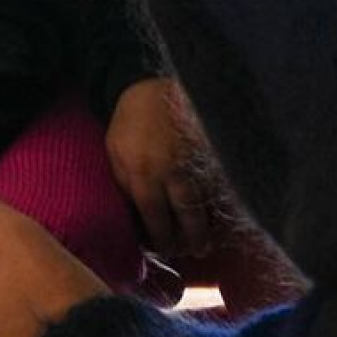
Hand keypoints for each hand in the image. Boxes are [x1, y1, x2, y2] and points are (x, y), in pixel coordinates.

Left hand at [105, 77, 222, 263]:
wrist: (153, 85)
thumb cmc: (130, 123)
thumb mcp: (114, 154)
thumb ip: (124, 186)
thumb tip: (135, 219)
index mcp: (143, 175)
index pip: (156, 221)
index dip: (162, 240)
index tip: (166, 251)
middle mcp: (172, 172)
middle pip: (187, 217)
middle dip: (192, 239)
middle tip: (194, 251)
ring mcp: (195, 160)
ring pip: (208, 202)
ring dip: (209, 226)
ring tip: (207, 242)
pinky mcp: (212, 149)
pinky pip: (221, 184)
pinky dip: (221, 202)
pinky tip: (221, 214)